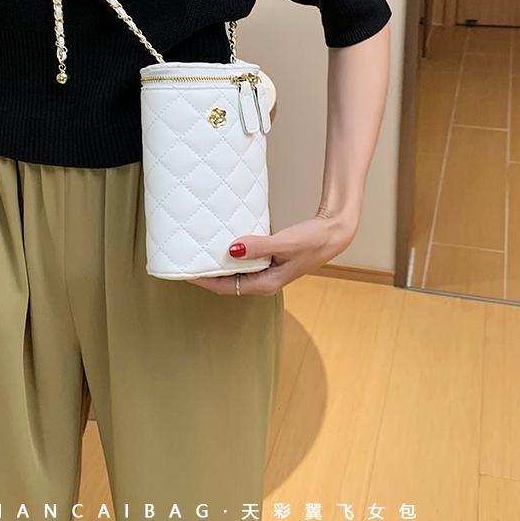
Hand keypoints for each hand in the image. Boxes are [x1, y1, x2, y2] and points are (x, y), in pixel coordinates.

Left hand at [192, 205, 360, 296]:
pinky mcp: (270, 261)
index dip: (203, 280)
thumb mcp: (285, 243)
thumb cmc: (313, 240)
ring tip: (198, 251)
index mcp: (266, 284)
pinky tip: (223, 243)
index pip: (225, 287)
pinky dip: (231, 255)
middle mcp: (264, 281)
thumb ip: (259, 246)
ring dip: (218, 263)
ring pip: (235, 272)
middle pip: (227, 282)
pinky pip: (244, 261)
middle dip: (206, 273)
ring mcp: (267, 272)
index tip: (184, 271)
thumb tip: (231, 248)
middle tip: (185, 259)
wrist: (334, 233)